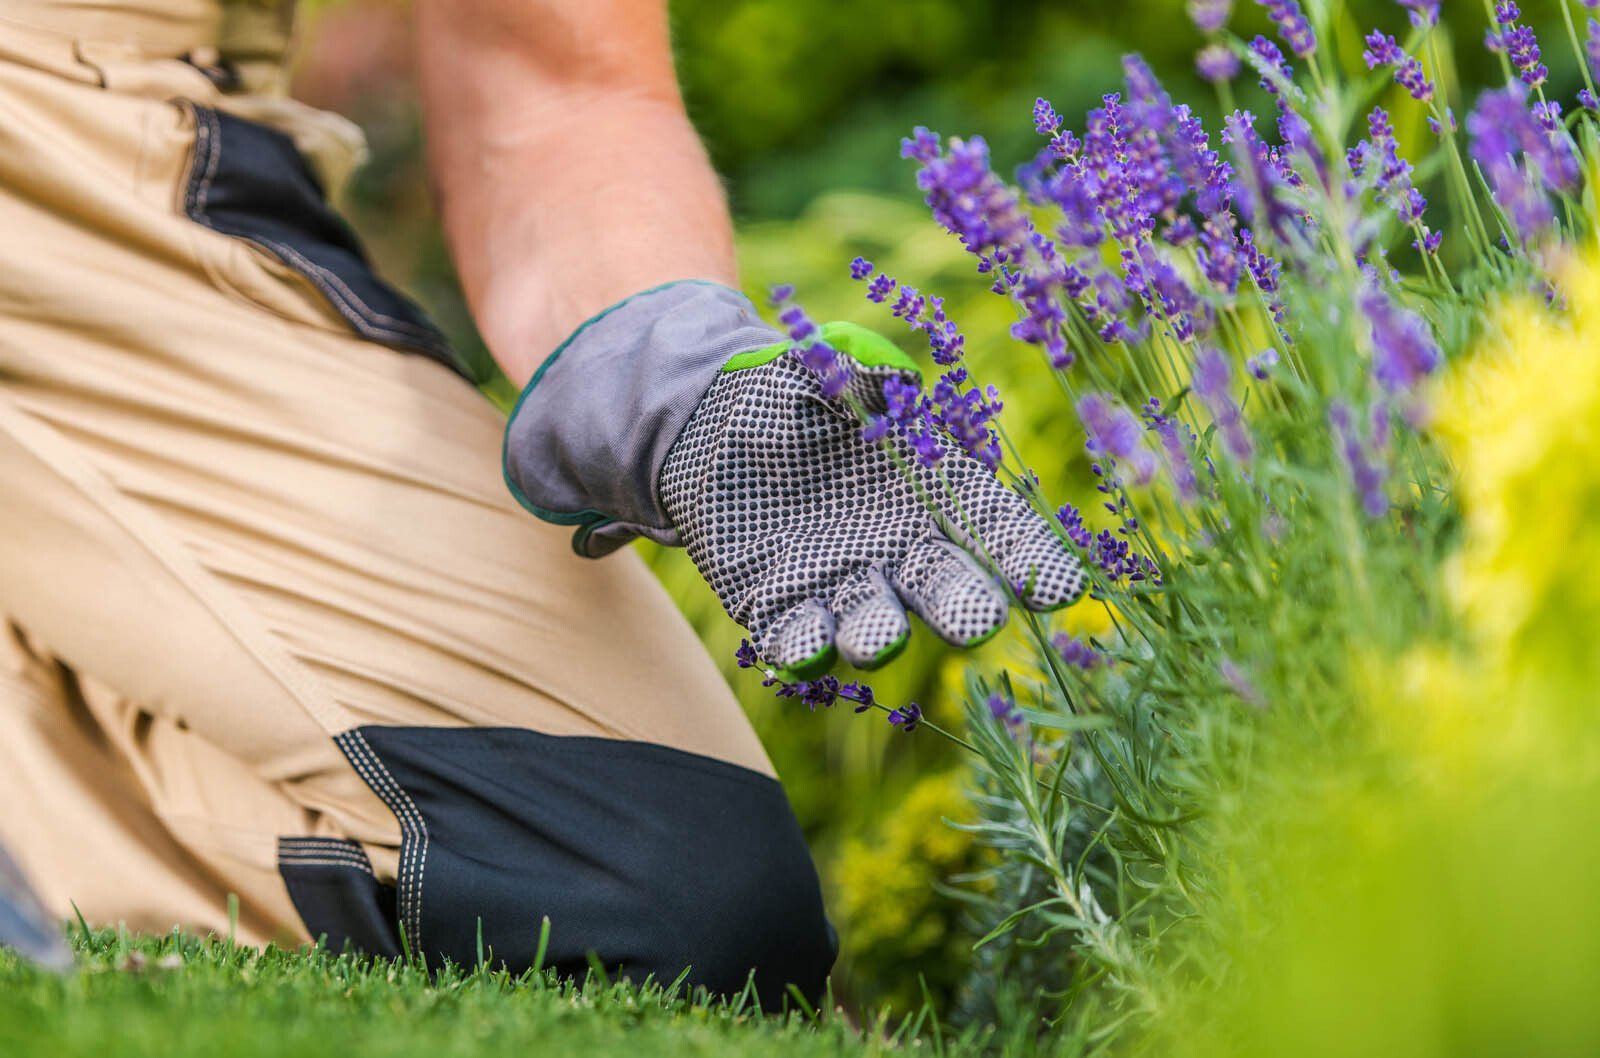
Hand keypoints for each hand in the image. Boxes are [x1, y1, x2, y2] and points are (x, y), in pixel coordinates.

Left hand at [659, 322, 1086, 675]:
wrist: (715, 425)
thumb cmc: (793, 389)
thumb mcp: (825, 365)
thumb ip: (860, 371)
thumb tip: (890, 376)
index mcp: (934, 489)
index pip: (995, 527)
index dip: (1029, 558)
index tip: (1061, 588)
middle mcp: (903, 549)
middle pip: (946, 587)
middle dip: (963, 606)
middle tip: (976, 619)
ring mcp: (847, 585)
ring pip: (874, 624)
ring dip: (878, 637)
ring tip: (878, 639)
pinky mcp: (783, 608)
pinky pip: (799, 639)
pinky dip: (802, 649)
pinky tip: (803, 649)